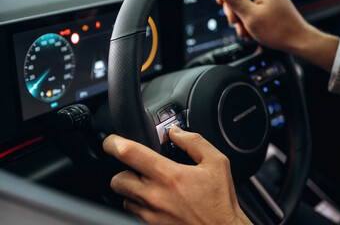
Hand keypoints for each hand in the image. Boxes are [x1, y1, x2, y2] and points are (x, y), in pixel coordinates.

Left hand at [103, 126, 251, 224]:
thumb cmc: (220, 202)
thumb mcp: (217, 163)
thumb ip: (194, 142)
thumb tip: (176, 132)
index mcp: (169, 176)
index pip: (128, 153)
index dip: (114, 143)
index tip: (111, 141)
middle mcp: (154, 197)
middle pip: (117, 179)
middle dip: (125, 171)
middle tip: (140, 169)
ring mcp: (149, 216)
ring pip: (124, 198)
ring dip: (133, 190)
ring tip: (153, 188)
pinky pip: (133, 214)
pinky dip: (140, 206)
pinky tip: (158, 203)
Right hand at [217, 0, 338, 71]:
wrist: (296, 40)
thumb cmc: (279, 30)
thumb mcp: (251, 15)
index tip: (222, 3)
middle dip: (233, 9)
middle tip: (235, 21)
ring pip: (243, 2)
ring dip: (240, 18)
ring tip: (245, 30)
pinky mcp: (269, 4)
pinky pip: (251, 8)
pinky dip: (247, 20)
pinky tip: (250, 30)